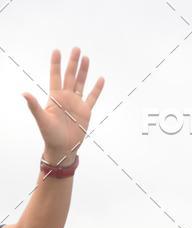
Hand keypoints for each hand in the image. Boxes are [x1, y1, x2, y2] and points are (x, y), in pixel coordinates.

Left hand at [23, 48, 103, 164]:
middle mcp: (66, 98)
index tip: (57, 51)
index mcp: (55, 97)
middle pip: (69, 76)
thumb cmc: (50, 135)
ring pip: (80, 83)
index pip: (55, 76)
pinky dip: (97, 89)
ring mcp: (76, 104)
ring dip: (83, 71)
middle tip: (76, 49)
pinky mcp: (86, 112)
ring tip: (86, 58)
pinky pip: (92, 98)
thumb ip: (34, 106)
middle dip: (72, 62)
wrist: (63, 148)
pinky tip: (100, 79)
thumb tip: (24, 93)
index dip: (56, 64)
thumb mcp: (42, 120)